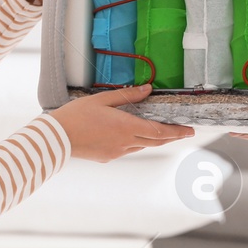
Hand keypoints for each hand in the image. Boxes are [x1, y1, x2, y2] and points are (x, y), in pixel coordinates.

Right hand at [51, 84, 194, 160]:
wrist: (57, 138)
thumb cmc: (77, 115)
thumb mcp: (102, 99)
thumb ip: (127, 95)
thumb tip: (148, 89)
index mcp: (126, 127)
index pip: (159, 131)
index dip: (176, 131)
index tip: (189, 130)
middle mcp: (125, 143)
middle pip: (155, 141)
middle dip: (171, 136)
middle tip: (184, 132)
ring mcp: (117, 152)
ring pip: (142, 146)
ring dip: (153, 139)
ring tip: (160, 132)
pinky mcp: (108, 157)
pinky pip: (128, 150)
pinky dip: (136, 143)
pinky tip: (132, 136)